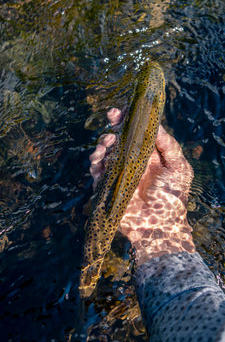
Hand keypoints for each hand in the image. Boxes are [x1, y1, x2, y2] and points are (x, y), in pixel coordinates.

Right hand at [90, 108, 194, 265]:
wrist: (159, 228)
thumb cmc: (172, 198)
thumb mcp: (178, 168)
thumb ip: (168, 145)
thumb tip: (155, 123)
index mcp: (149, 156)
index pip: (135, 134)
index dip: (126, 122)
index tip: (119, 112)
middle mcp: (132, 162)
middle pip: (117, 141)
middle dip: (111, 131)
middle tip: (110, 127)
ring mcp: (119, 175)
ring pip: (104, 154)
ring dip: (101, 145)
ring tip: (104, 145)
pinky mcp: (108, 188)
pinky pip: (96, 172)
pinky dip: (94, 163)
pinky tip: (97, 159)